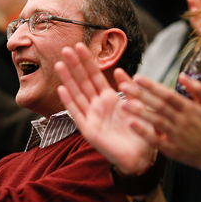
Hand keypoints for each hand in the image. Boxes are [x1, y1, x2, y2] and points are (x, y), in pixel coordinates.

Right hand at [55, 43, 156, 174]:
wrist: (141, 156)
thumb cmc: (140, 132)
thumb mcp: (138, 106)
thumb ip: (129, 89)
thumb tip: (119, 71)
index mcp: (109, 99)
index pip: (95, 75)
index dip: (87, 61)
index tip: (79, 45)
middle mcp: (97, 106)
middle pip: (83, 81)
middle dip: (74, 65)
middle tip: (65, 49)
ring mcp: (91, 117)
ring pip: (77, 94)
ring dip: (68, 80)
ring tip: (59, 65)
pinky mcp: (89, 130)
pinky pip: (77, 113)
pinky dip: (69, 102)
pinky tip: (61, 89)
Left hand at [121, 73, 200, 173]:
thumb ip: (197, 89)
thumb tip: (182, 75)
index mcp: (189, 108)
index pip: (167, 94)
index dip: (152, 86)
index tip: (137, 77)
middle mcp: (182, 120)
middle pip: (159, 105)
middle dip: (141, 95)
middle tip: (123, 87)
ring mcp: (177, 135)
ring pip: (156, 121)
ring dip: (139, 113)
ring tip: (123, 105)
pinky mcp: (172, 149)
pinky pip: (156, 140)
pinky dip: (144, 132)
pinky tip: (131, 124)